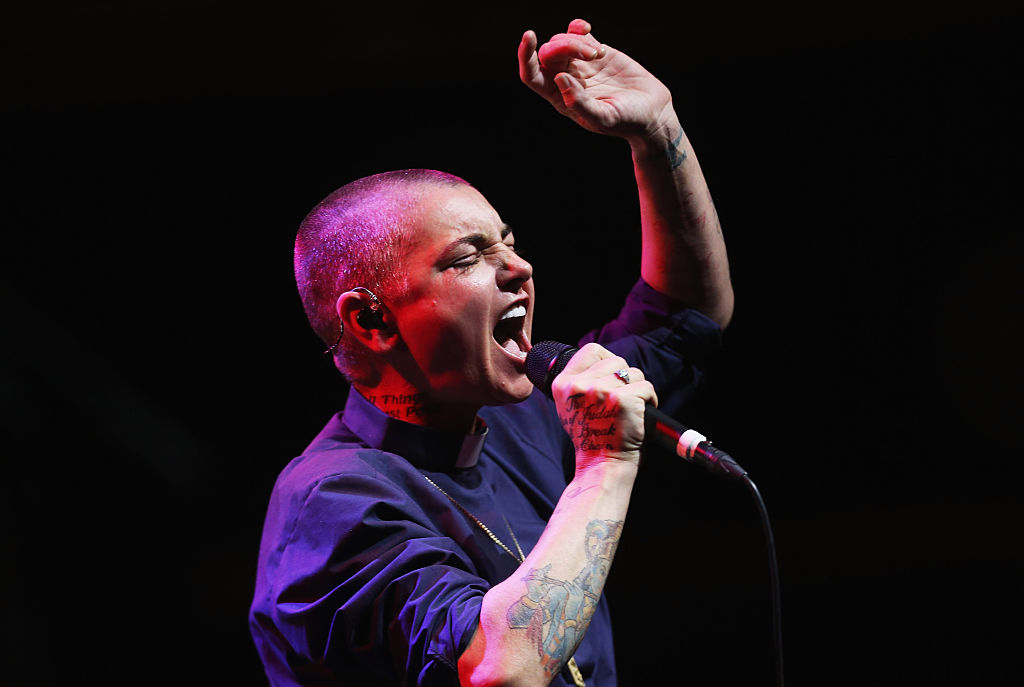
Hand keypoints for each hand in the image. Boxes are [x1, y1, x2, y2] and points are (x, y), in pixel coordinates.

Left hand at [518, 19, 675, 141]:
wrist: (651, 111)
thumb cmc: (626, 121)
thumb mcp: (603, 117)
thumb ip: (579, 103)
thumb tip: (558, 78)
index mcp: (560, 98)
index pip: (532, 75)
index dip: (526, 56)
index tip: (529, 36)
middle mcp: (565, 80)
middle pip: (547, 53)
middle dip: (565, 47)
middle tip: (592, 55)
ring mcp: (579, 64)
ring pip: (561, 40)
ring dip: (577, 41)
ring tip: (599, 55)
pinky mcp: (595, 52)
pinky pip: (576, 32)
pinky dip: (578, 27)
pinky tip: (587, 29)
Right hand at [550, 343, 657, 467]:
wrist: (601, 463)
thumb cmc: (591, 436)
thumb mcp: (570, 406)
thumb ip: (579, 382)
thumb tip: (603, 361)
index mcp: (563, 384)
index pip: (592, 350)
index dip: (607, 359)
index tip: (612, 377)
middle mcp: (579, 386)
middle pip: (616, 360)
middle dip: (625, 378)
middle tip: (620, 400)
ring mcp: (601, 391)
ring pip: (634, 373)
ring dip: (637, 389)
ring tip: (629, 409)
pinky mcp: (622, 400)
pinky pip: (646, 387)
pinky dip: (649, 399)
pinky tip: (640, 414)